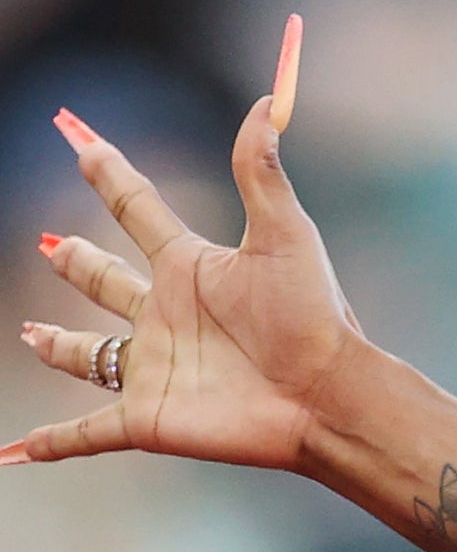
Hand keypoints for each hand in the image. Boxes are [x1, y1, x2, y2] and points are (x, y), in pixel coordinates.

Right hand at [8, 16, 369, 472]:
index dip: (104, 171)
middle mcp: (165, 314)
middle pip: (106, 280)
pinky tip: (15, 453)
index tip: (76, 136)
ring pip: (91, 353)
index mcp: (191, 267)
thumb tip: (270, 98)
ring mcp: (151, 367)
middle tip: (51, 244)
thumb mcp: (284, 235)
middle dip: (77, 263)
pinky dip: (48, 445)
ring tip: (35, 334)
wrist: (330, 396)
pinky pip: (84, 433)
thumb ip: (261, 168)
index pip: (135, 207)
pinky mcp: (145, 418)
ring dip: (61, 346)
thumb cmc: (315, 318)